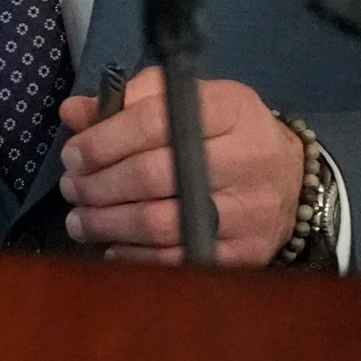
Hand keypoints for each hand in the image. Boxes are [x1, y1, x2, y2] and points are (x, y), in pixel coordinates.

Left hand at [57, 67, 304, 266]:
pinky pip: (178, 259)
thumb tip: (74, 113)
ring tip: (80, 219)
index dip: (102, 141)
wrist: (289, 178)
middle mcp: (245, 158)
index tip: (73, 154)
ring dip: (107, 224)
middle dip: (98, 185)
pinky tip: (112, 246)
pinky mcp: (247, 252)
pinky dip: (135, 256)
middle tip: (72, 187)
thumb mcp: (188, 100)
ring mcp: (249, 210)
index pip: (153, 122)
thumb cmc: (224, 132)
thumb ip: (129, 102)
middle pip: (153, 176)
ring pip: (161, 223)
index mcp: (229, 110)